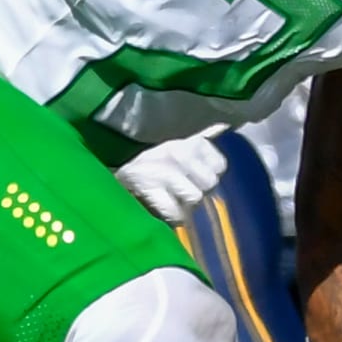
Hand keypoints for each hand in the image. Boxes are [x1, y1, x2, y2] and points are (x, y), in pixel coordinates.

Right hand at [113, 131, 227, 224]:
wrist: (116, 168)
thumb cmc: (155, 157)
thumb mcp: (180, 141)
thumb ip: (205, 135)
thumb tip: (224, 126)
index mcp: (191, 141)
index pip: (220, 166)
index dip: (211, 175)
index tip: (198, 177)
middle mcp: (180, 152)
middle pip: (210, 183)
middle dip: (200, 190)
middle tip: (184, 190)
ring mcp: (165, 171)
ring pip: (195, 198)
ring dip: (186, 204)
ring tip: (173, 198)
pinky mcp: (150, 190)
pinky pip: (176, 212)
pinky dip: (171, 215)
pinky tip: (163, 206)